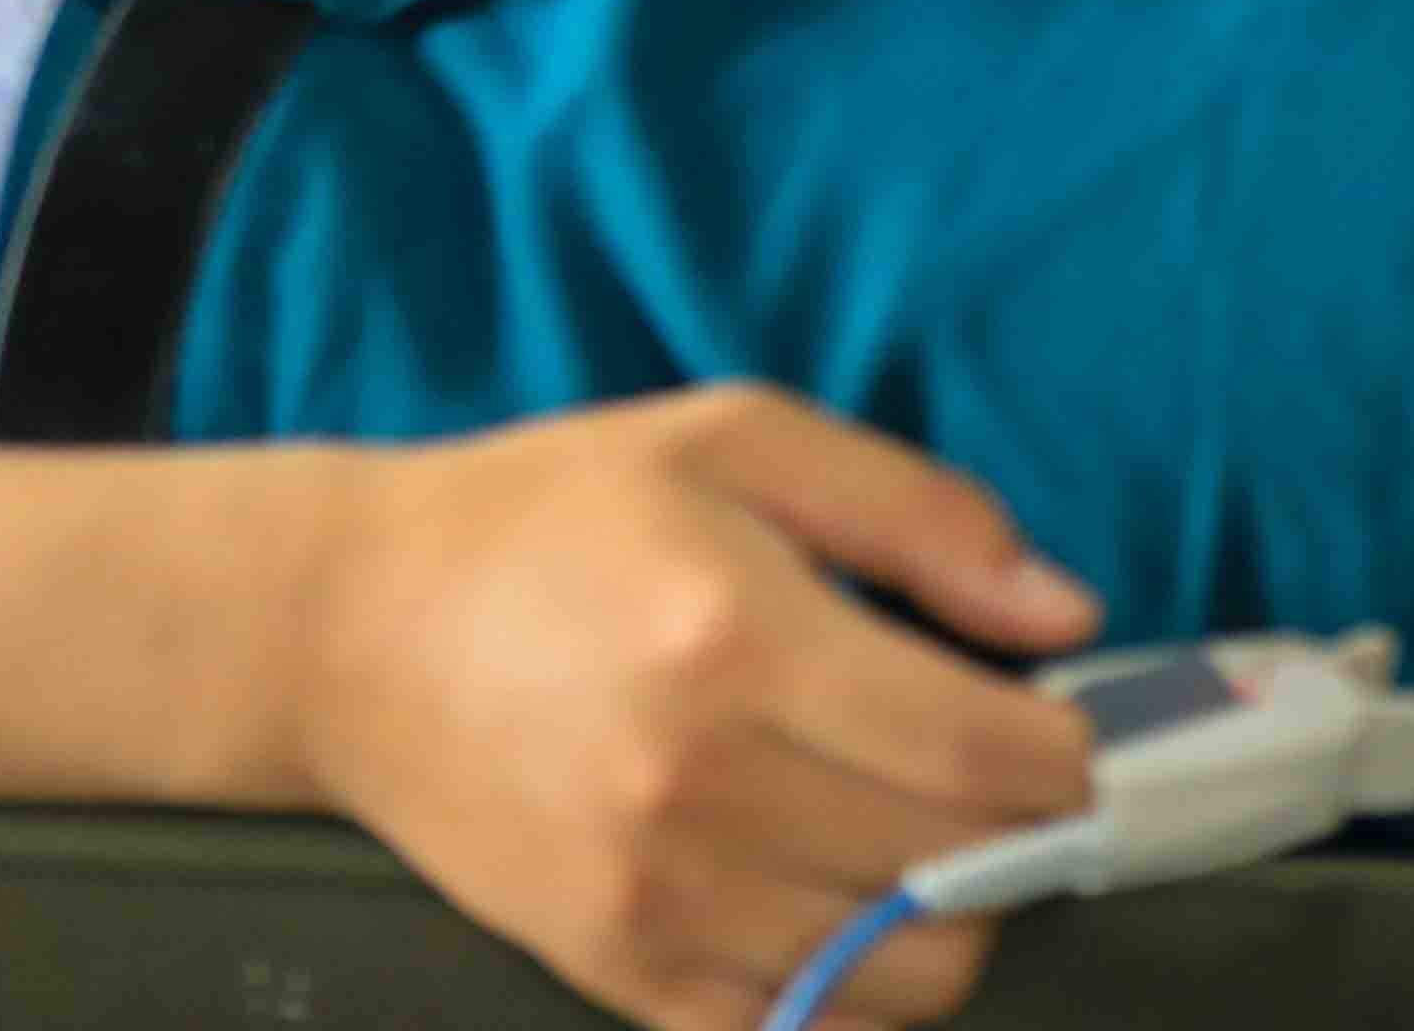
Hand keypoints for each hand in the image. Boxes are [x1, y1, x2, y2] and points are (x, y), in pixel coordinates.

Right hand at [280, 389, 1102, 1030]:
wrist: (344, 631)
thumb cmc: (550, 516)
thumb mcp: (731, 441)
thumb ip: (916, 513)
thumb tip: (1065, 615)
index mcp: (738, 634)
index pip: (983, 754)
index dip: (1068, 755)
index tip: (1069, 730)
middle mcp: (699, 782)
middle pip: (961, 868)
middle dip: (1022, 827)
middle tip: (996, 776)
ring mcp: (654, 896)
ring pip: (906, 972)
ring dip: (952, 913)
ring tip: (917, 837)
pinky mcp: (616, 971)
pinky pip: (805, 1028)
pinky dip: (855, 982)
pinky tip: (835, 898)